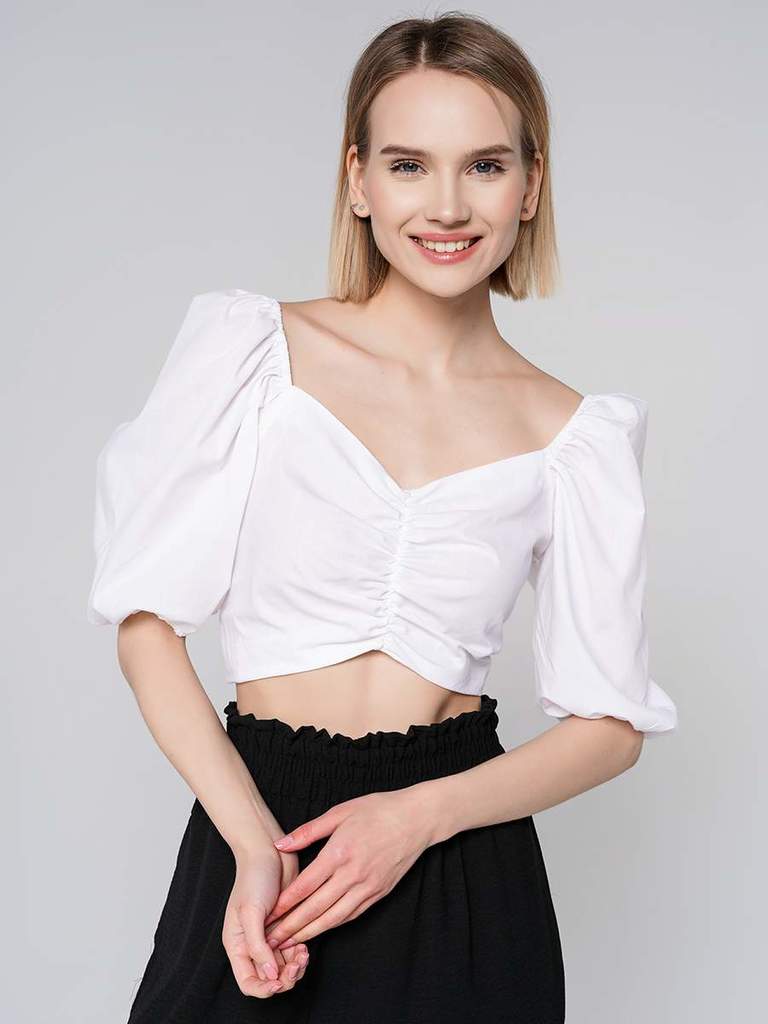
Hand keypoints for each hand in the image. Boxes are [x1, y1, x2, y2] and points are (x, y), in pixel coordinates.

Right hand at [222, 845, 310, 997]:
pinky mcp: (287, 927)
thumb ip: (257, 945)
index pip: (248, 982)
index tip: (278, 981)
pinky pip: (294, 952)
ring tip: (302, 954)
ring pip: (283, 968)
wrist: (268, 851)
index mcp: (238, 944)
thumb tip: (268, 975)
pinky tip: (305, 947)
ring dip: (295, 968)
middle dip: (284, 978)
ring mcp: (271, 937)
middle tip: (295, 966)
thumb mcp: (250, 912)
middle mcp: (253, 944)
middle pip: (268, 979)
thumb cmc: (254, 877)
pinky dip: (300, 955)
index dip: (263, 988)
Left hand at [263, 788, 433, 948]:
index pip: (305, 886)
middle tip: (271, 940)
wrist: (417, 818)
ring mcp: (368, 887)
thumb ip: (308, 831)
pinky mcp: (379, 893)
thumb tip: (280, 844)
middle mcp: (353, 874)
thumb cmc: (378, 810)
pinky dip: (333, 925)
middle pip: (316, 908)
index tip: (267, 916)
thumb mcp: (340, 812)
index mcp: (339, 852)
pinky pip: (352, 914)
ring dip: (310, 932)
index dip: (284, 904)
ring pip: (334, 918)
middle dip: (291, 927)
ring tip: (291, 943)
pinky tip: (320, 929)